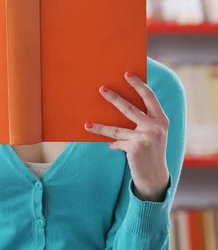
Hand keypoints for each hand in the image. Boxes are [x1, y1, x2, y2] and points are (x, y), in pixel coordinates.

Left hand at [84, 72, 169, 201]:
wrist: (155, 176)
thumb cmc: (151, 150)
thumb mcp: (152, 133)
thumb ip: (142, 121)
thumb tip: (119, 106)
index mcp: (161, 119)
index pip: (149, 96)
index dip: (138, 84)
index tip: (126, 74)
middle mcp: (156, 126)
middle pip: (130, 108)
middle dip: (114, 98)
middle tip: (101, 88)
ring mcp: (146, 137)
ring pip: (117, 129)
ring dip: (100, 127)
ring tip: (87, 125)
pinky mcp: (136, 148)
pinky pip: (117, 142)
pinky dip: (113, 144)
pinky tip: (109, 145)